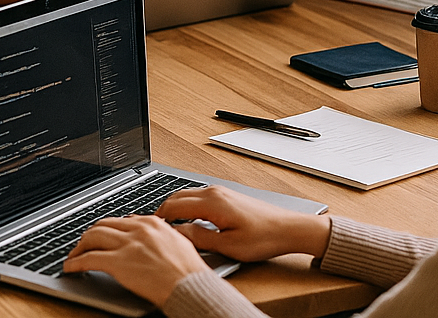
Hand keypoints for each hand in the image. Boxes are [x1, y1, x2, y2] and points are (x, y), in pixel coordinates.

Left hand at [63, 215, 209, 305]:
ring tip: (74, 255)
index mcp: (151, 223)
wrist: (191, 286)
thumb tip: (148, 236)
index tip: (102, 236)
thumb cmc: (189, 271)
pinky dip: (75, 263)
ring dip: (79, 247)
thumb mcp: (178, 242)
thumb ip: (159, 236)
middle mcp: (137, 229)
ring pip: (92, 237)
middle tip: (84, 245)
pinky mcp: (118, 263)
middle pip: (103, 224)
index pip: (120, 220)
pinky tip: (70, 268)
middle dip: (90, 235)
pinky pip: (89, 259)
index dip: (107, 229)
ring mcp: (127, 245)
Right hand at [154, 185, 332, 261]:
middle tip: (152, 230)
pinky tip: (186, 221)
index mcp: (212, 202)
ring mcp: (220, 191)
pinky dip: (186, 206)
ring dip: (174, 208)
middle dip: (162, 212)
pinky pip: (197, 197)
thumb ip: (199, 238)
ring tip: (166, 227)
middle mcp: (214, 192)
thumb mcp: (228, 245)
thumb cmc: (263, 238)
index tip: (149, 231)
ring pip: (186, 195)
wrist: (288, 228)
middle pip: (176, 197)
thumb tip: (177, 233)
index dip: (158, 219)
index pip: (173, 206)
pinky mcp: (226, 195)